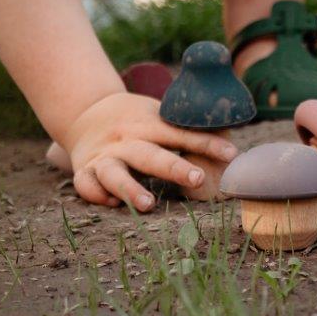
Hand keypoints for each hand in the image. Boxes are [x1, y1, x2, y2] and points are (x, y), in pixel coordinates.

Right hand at [62, 92, 237, 211]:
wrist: (86, 111)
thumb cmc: (136, 119)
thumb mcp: (157, 115)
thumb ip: (185, 128)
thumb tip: (232, 141)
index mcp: (147, 124)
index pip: (180, 133)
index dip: (207, 143)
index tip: (232, 154)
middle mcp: (125, 140)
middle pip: (150, 154)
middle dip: (174, 167)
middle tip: (198, 179)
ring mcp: (103, 156)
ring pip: (113, 173)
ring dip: (130, 188)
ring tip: (148, 204)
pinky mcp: (84, 170)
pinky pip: (86, 184)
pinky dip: (97, 194)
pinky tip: (112, 203)